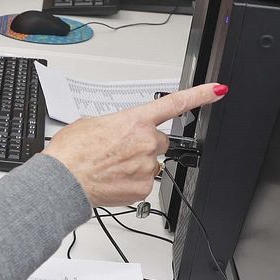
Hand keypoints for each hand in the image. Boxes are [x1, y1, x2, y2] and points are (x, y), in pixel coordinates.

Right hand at [42, 84, 226, 205]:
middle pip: (159, 141)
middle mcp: (145, 142)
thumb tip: (116, 132)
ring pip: (150, 164)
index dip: (200, 96)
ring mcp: (146, 166)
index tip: (218, 91)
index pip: (175, 104)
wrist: (62, 181)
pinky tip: (112, 180)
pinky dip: (130, 182)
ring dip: (135, 164)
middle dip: (143, 145)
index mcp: (134, 120)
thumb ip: (114, 125)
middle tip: (118, 151)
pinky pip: (143, 183)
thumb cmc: (71, 153)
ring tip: (109, 167)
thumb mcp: (89, 124)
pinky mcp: (143, 188)